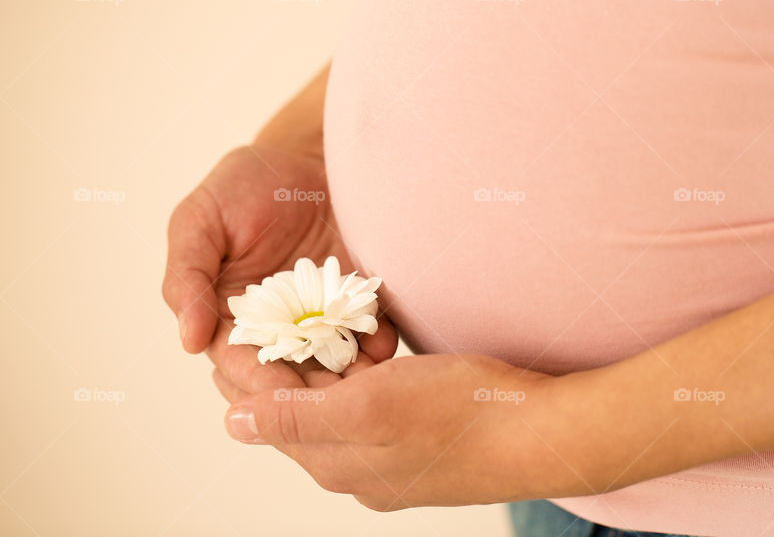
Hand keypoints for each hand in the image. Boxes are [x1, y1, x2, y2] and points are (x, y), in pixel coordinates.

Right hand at [162, 144, 397, 393]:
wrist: (312, 157)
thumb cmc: (246, 184)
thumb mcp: (201, 219)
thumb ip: (188, 276)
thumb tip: (188, 340)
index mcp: (231, 318)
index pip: (239, 364)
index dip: (258, 382)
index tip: (279, 395)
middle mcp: (278, 329)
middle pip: (290, 376)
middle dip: (309, 393)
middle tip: (331, 403)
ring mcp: (323, 318)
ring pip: (332, 365)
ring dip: (347, 382)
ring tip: (363, 387)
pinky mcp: (362, 303)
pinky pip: (371, 334)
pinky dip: (377, 346)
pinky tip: (384, 351)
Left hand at [214, 353, 589, 509]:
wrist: (542, 435)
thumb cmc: (460, 416)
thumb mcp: (369, 408)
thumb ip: (297, 417)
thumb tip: (231, 424)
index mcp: (335, 461)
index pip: (267, 414)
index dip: (244, 369)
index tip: (227, 325)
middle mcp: (356, 464)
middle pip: (298, 408)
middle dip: (276, 362)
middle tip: (257, 314)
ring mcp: (390, 451)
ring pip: (335, 403)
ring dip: (316, 363)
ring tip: (296, 317)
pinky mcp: (419, 434)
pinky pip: (370, 401)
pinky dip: (355, 371)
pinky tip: (355, 343)